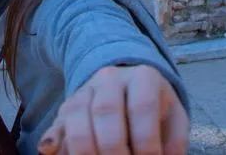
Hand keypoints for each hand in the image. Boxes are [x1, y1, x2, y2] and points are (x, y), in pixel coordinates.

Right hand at [37, 65, 188, 154]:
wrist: (127, 85)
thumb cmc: (155, 109)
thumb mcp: (173, 118)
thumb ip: (174, 142)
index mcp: (143, 78)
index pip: (142, 108)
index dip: (146, 142)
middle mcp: (110, 78)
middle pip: (106, 111)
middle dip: (113, 149)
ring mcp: (85, 91)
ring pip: (77, 116)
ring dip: (85, 149)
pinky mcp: (66, 108)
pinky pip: (57, 123)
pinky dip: (53, 140)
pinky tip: (51, 152)